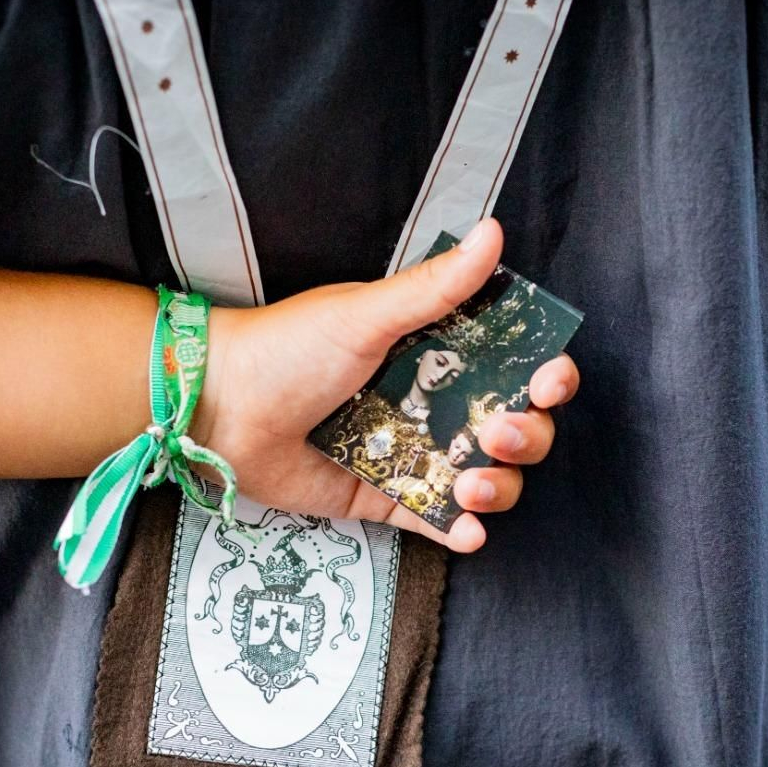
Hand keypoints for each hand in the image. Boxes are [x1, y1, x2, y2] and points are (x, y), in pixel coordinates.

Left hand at [194, 219, 579, 551]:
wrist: (220, 408)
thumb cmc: (287, 348)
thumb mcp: (366, 313)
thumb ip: (435, 286)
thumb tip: (493, 234)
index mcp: (438, 353)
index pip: (517, 366)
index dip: (547, 378)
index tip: (547, 383)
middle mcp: (434, 403)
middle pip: (516, 429)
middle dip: (526, 437)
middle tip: (500, 433)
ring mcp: (412, 453)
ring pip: (487, 480)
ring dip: (499, 488)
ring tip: (469, 484)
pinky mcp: (384, 498)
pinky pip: (436, 522)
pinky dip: (460, 532)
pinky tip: (464, 531)